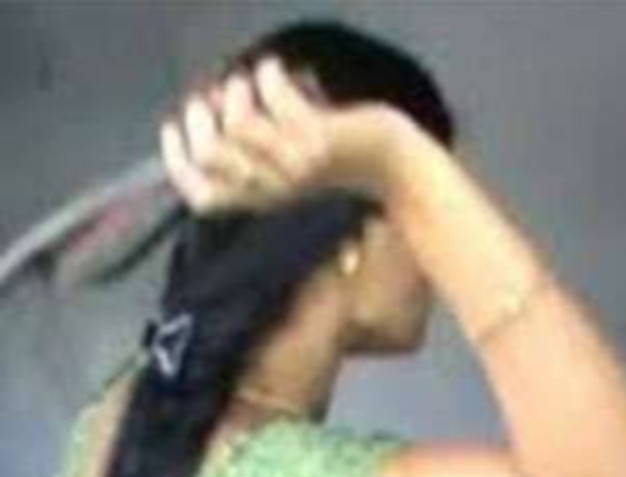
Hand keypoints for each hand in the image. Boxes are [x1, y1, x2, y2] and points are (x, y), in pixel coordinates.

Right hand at [160, 58, 415, 212]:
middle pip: (210, 152)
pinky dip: (269, 75)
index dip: (178, 162)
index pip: (202, 197)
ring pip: (237, 124)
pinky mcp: (320, 139)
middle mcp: (276, 188)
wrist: (394, 166)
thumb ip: (252, 158)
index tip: (174, 126)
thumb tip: (205, 120)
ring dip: (235, 92)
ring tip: (249, 81)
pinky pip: (276, 98)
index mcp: (263, 202)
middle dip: (200, 116)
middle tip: (215, 97)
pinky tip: (276, 69)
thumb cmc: (341, 163)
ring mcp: (297, 163)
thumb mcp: (290, 170)